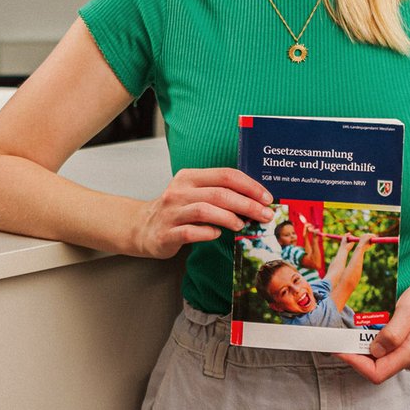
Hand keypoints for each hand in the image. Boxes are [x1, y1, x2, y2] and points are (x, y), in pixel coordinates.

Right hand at [132, 168, 273, 258]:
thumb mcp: (194, 193)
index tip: (267, 197)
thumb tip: (255, 200)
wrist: (142, 227)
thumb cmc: (176, 210)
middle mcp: (179, 191)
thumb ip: (218, 192)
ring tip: (242, 225)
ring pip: (205, 210)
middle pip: (219, 193)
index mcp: (189, 177)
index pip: (225, 175)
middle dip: (247, 204)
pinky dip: (208, 233)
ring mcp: (171, 212)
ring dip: (230, 218)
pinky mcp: (166, 233)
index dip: (249, 186)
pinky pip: (191, 231)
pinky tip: (217, 234)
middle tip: (265, 215)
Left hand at [336, 270, 409, 383]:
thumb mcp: (409, 309)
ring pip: (382, 362)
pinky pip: (389, 354)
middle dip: (356, 356)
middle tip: (338, 338)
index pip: (377, 372)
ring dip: (364, 350)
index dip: (355, 362)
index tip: (338, 347)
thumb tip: (375, 351)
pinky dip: (375, 345)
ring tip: (348, 333)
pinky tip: (366, 331)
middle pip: (377, 369)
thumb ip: (393, 333)